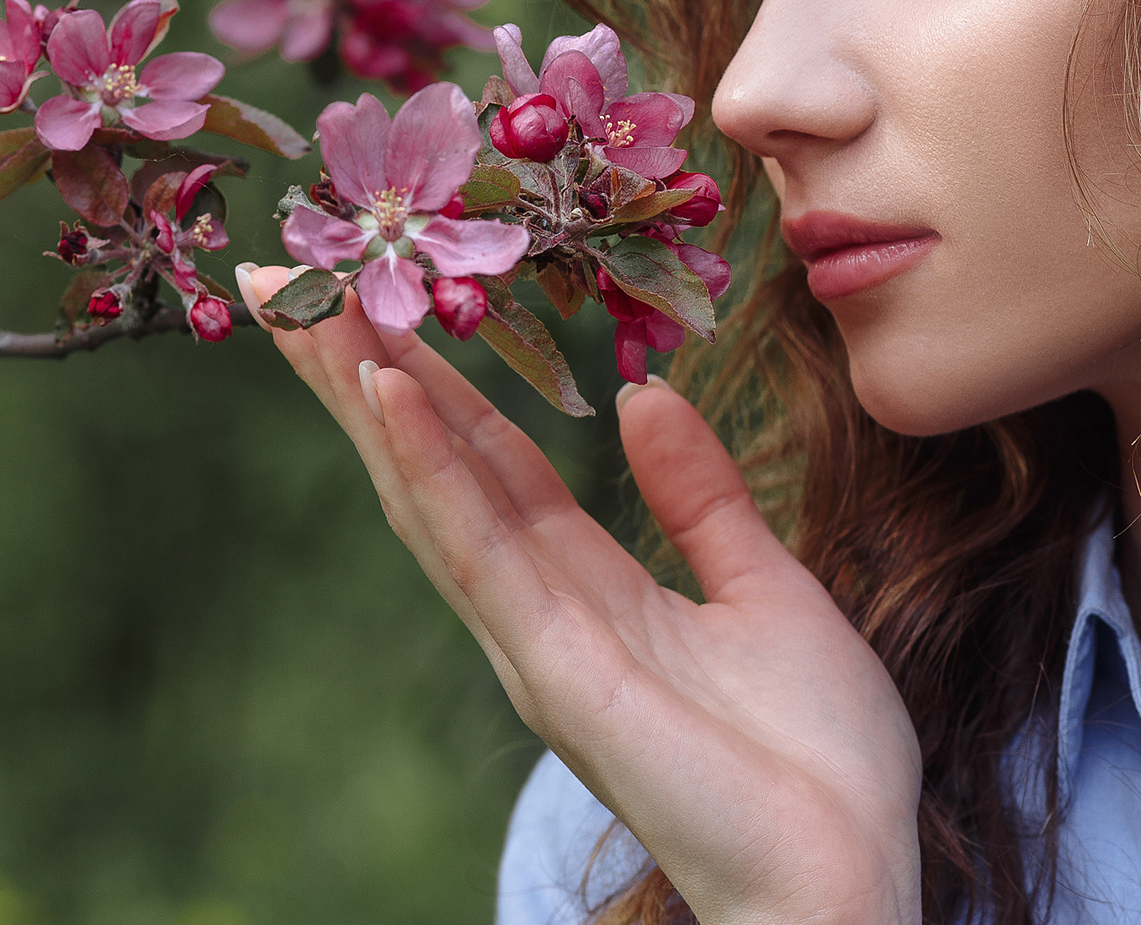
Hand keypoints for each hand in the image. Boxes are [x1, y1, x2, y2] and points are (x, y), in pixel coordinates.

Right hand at [236, 264, 924, 924]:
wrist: (847, 878)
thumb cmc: (816, 762)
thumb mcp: (764, 588)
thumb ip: (700, 499)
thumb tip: (645, 397)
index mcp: (590, 591)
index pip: (492, 466)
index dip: (439, 383)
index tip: (383, 302)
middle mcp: (539, 613)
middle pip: (436, 470)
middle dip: (365, 374)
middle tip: (293, 275)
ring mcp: (536, 642)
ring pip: (433, 497)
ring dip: (371, 398)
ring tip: (308, 306)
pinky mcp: (554, 671)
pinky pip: (480, 552)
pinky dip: (429, 470)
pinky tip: (390, 399)